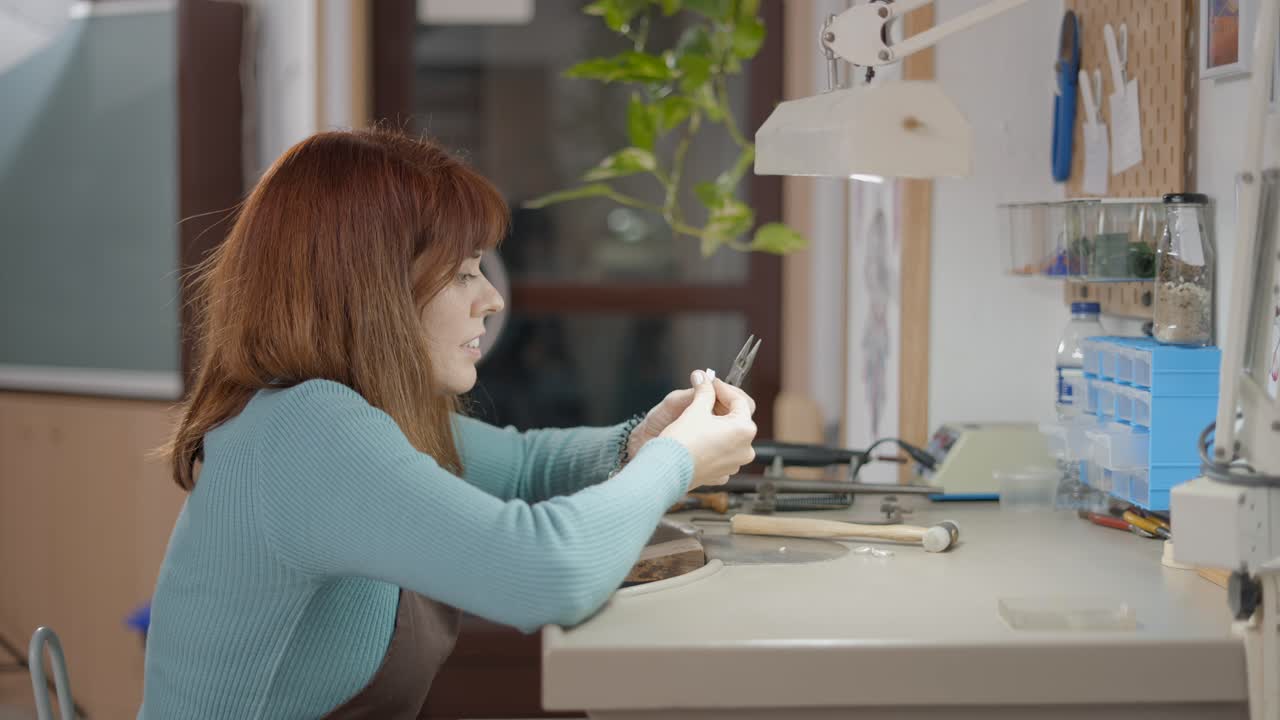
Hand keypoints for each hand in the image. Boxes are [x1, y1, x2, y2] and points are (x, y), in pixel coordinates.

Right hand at [659, 370, 756, 489]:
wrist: (666, 470)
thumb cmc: (682, 443)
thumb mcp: (695, 409)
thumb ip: (704, 391)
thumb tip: (703, 378)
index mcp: (744, 430)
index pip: (739, 400)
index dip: (722, 388)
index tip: (710, 383)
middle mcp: (745, 449)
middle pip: (737, 419)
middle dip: (722, 405)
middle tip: (706, 395)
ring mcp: (734, 464)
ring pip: (730, 437)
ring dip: (719, 424)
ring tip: (701, 415)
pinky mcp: (722, 473)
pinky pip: (722, 452)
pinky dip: (714, 442)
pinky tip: (701, 436)